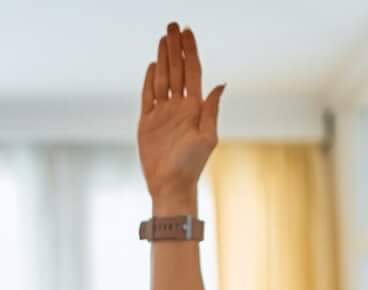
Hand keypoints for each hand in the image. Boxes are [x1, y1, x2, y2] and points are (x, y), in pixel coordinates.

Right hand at [138, 23, 224, 210]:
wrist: (170, 185)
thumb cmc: (192, 165)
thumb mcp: (207, 137)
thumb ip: (211, 110)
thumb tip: (220, 84)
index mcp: (194, 107)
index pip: (192, 72)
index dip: (190, 51)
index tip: (187, 32)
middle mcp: (179, 107)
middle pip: (176, 70)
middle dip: (174, 48)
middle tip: (172, 26)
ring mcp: (162, 114)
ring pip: (162, 79)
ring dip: (162, 59)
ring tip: (162, 39)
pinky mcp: (147, 123)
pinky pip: (147, 97)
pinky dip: (149, 81)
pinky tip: (152, 66)